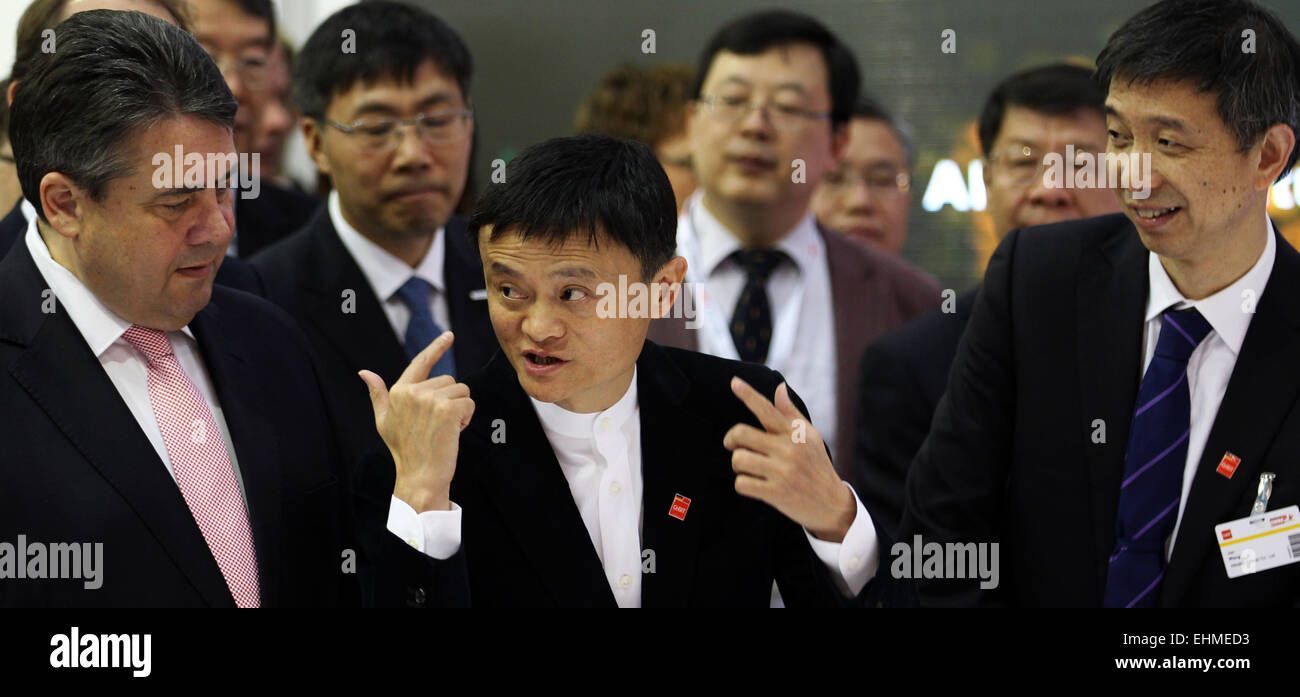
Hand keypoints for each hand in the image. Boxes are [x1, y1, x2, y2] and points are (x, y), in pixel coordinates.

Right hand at [359, 332, 472, 512]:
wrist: (419, 475)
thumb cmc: (404, 450)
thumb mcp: (384, 420)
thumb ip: (378, 394)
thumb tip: (364, 372)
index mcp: (399, 390)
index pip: (420, 363)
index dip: (436, 347)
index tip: (448, 335)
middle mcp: (413, 391)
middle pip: (449, 380)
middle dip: (450, 400)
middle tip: (438, 425)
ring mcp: (430, 399)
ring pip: (461, 390)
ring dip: (460, 409)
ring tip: (445, 429)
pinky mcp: (447, 409)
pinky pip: (468, 402)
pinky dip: (467, 417)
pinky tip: (453, 432)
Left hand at [723, 377, 855, 541]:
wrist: (831, 505)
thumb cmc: (817, 467)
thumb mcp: (810, 437)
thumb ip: (791, 413)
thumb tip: (779, 388)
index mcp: (795, 433)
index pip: (767, 409)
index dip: (748, 395)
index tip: (734, 382)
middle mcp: (788, 449)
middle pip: (740, 434)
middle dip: (731, 440)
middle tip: (735, 445)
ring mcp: (782, 472)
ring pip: (738, 459)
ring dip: (739, 465)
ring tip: (751, 469)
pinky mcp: (775, 493)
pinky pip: (741, 484)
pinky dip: (743, 484)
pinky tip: (755, 485)